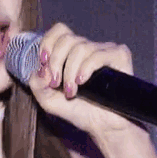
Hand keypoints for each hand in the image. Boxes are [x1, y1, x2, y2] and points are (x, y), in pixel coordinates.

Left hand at [25, 22, 145, 137]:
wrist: (102, 126)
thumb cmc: (79, 111)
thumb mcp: (49, 100)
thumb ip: (37, 84)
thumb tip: (39, 69)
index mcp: (72, 53)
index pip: (59, 31)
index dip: (48, 43)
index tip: (43, 63)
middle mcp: (89, 48)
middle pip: (67, 39)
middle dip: (56, 62)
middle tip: (55, 83)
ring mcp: (105, 50)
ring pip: (80, 47)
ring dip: (70, 72)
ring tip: (71, 91)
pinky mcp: (119, 56)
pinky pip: (98, 55)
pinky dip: (86, 69)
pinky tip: (83, 82)